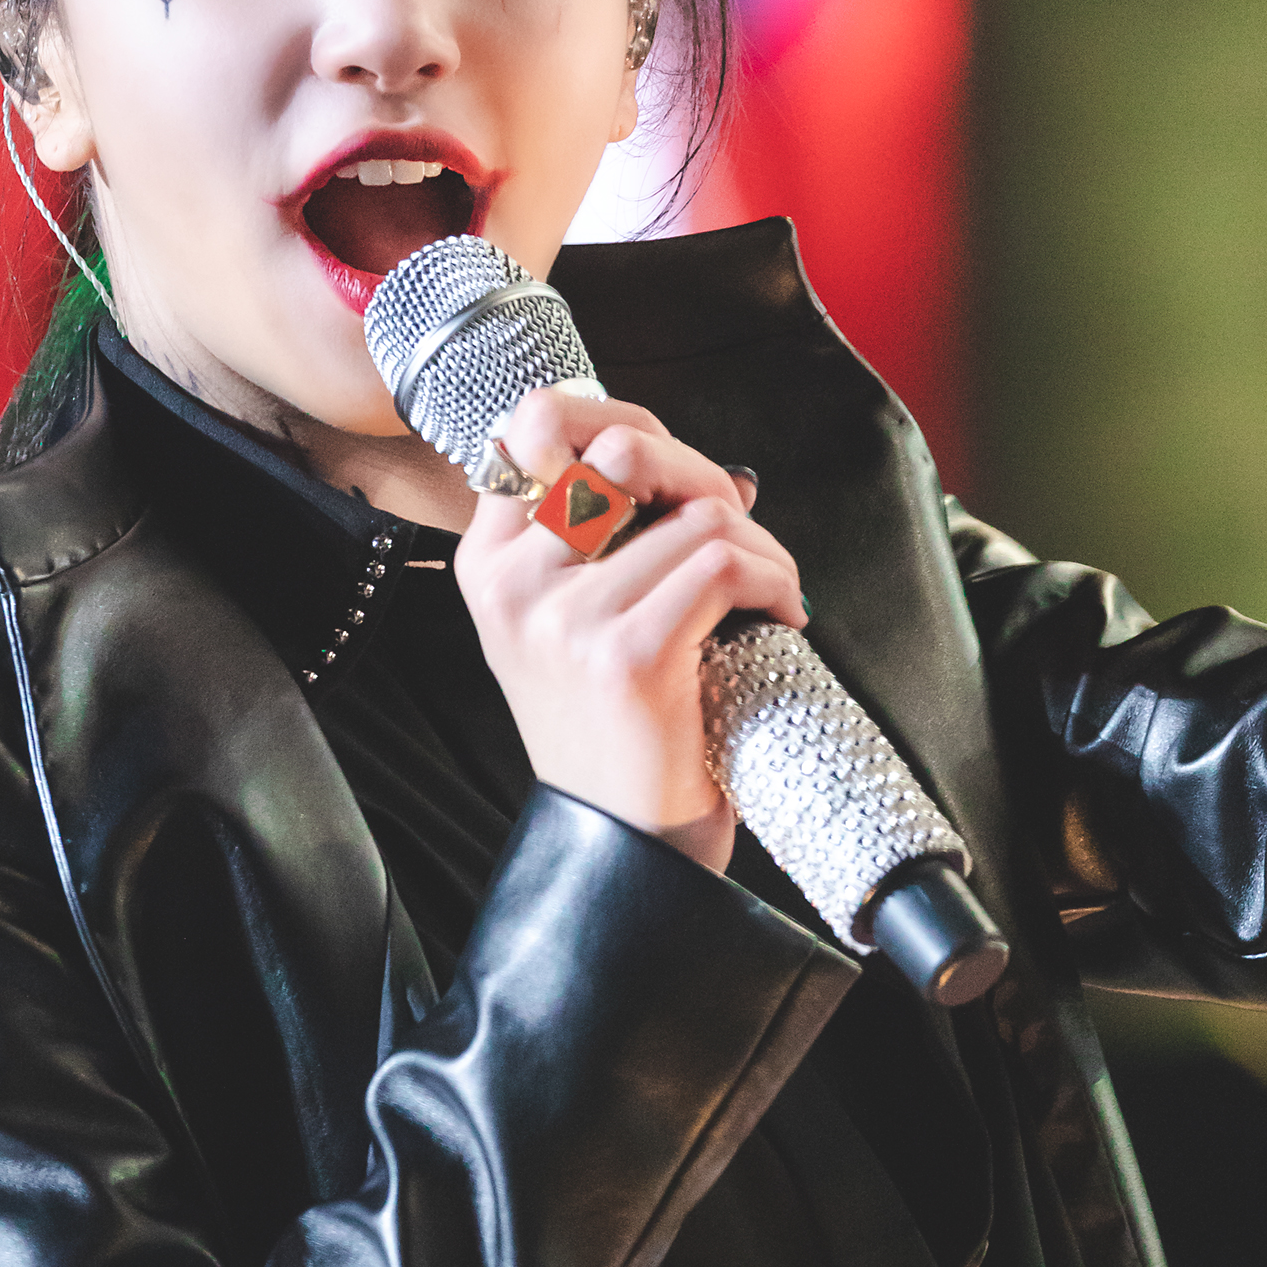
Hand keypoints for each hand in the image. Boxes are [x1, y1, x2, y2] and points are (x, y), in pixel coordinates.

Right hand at [453, 388, 805, 872]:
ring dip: (759, 547)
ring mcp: (563, 618)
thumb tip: (668, 453)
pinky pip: (724, 564)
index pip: (539, 424)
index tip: (677, 479)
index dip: (627, 428)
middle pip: (625, 450)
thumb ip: (588, 535)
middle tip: (739, 528)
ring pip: (697, 513)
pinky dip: (775, 583)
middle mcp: (512, 583)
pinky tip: (779, 618)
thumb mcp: (568, 622)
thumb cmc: (615, 730)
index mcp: (487, 563)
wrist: (626, 842)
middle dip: (704, 477)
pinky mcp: (627, 653)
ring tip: (765, 593)